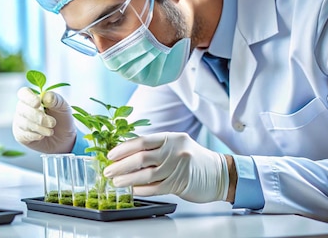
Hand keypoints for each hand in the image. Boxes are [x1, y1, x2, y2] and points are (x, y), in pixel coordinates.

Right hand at [12, 87, 75, 152]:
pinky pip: (23, 134)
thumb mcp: (63, 108)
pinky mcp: (20, 135)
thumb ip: (56, 100)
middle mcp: (23, 108)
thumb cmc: (62, 119)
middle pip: (22, 109)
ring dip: (39, 128)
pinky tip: (43, 136)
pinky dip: (35, 136)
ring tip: (51, 131)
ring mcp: (20, 122)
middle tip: (52, 123)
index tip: (38, 103)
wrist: (63, 139)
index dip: (28, 98)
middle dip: (38, 117)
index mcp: (33, 97)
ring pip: (23, 123)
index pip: (24, 93)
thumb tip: (46, 96)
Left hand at [103, 132, 228, 202]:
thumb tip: (127, 153)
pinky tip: (132, 190)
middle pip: (141, 158)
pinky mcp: (179, 184)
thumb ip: (156, 147)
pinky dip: (141, 190)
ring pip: (145, 175)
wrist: (219, 173)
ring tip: (116, 182)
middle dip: (121, 165)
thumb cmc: (193, 159)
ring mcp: (177, 168)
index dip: (123, 148)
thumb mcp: (176, 145)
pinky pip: (155, 188)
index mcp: (172, 137)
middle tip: (108, 171)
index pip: (142, 141)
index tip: (111, 155)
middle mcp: (174, 151)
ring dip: (127, 180)